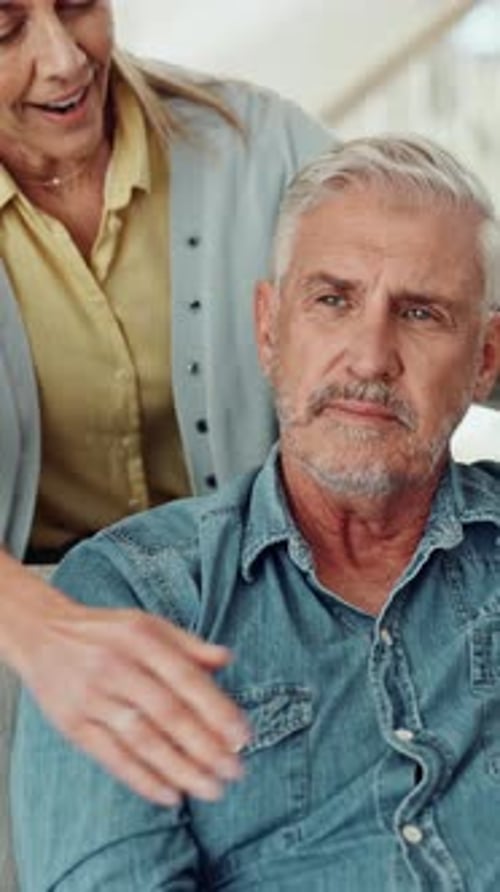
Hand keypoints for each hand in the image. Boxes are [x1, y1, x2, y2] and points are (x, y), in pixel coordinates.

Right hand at [2, 556, 248, 804]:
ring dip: (180, 769)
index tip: (243, 736)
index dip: (217, 710)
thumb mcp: (147, 624)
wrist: (43, 635)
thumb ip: (188, 644)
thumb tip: (227, 659)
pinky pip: (112, 757)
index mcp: (142, 639)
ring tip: (211, 788)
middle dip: (206, 746)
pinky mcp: (74, 725)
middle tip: (235, 770)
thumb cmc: (106, 632)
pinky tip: (170, 795)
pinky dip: (142, 779)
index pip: (186, 678)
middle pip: (168, 713)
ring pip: (143, 740)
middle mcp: (117, 667)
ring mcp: (93, 698)